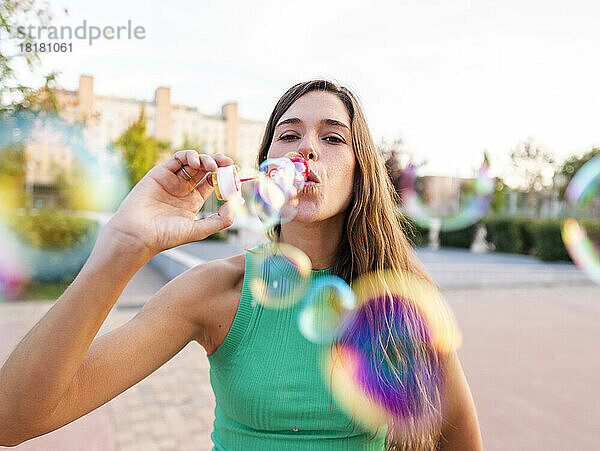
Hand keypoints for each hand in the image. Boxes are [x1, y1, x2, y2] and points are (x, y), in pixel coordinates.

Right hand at [103, 149, 238, 257]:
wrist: (138, 235)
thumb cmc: (166, 236)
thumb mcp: (199, 230)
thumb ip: (221, 219)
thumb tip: (235, 202)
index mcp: (193, 201)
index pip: (213, 183)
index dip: (225, 177)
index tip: (237, 173)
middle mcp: (183, 189)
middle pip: (205, 170)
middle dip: (219, 164)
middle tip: (229, 163)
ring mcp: (172, 180)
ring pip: (193, 162)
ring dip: (206, 159)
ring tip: (213, 166)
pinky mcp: (160, 172)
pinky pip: (178, 159)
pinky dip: (190, 156)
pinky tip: (198, 162)